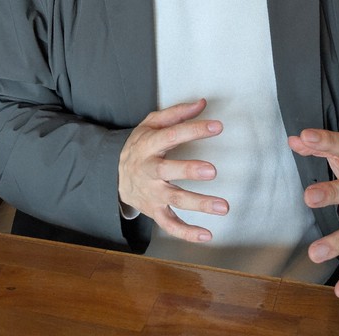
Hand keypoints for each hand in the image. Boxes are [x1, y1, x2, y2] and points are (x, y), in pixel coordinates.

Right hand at [118, 98, 228, 242]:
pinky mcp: (155, 211)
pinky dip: (186, 233)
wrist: (116, 175)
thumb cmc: (140, 145)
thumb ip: (176, 113)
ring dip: (199, 204)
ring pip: (174, 200)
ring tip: (223, 206)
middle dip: (189, 171)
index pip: (171, 135)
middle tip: (212, 171)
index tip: (217, 126)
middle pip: (168, 170)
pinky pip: (170, 225)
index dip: (194, 130)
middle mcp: (149, 170)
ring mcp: (152, 193)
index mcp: (148, 145)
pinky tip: (207, 234)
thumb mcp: (151, 124)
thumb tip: (202, 104)